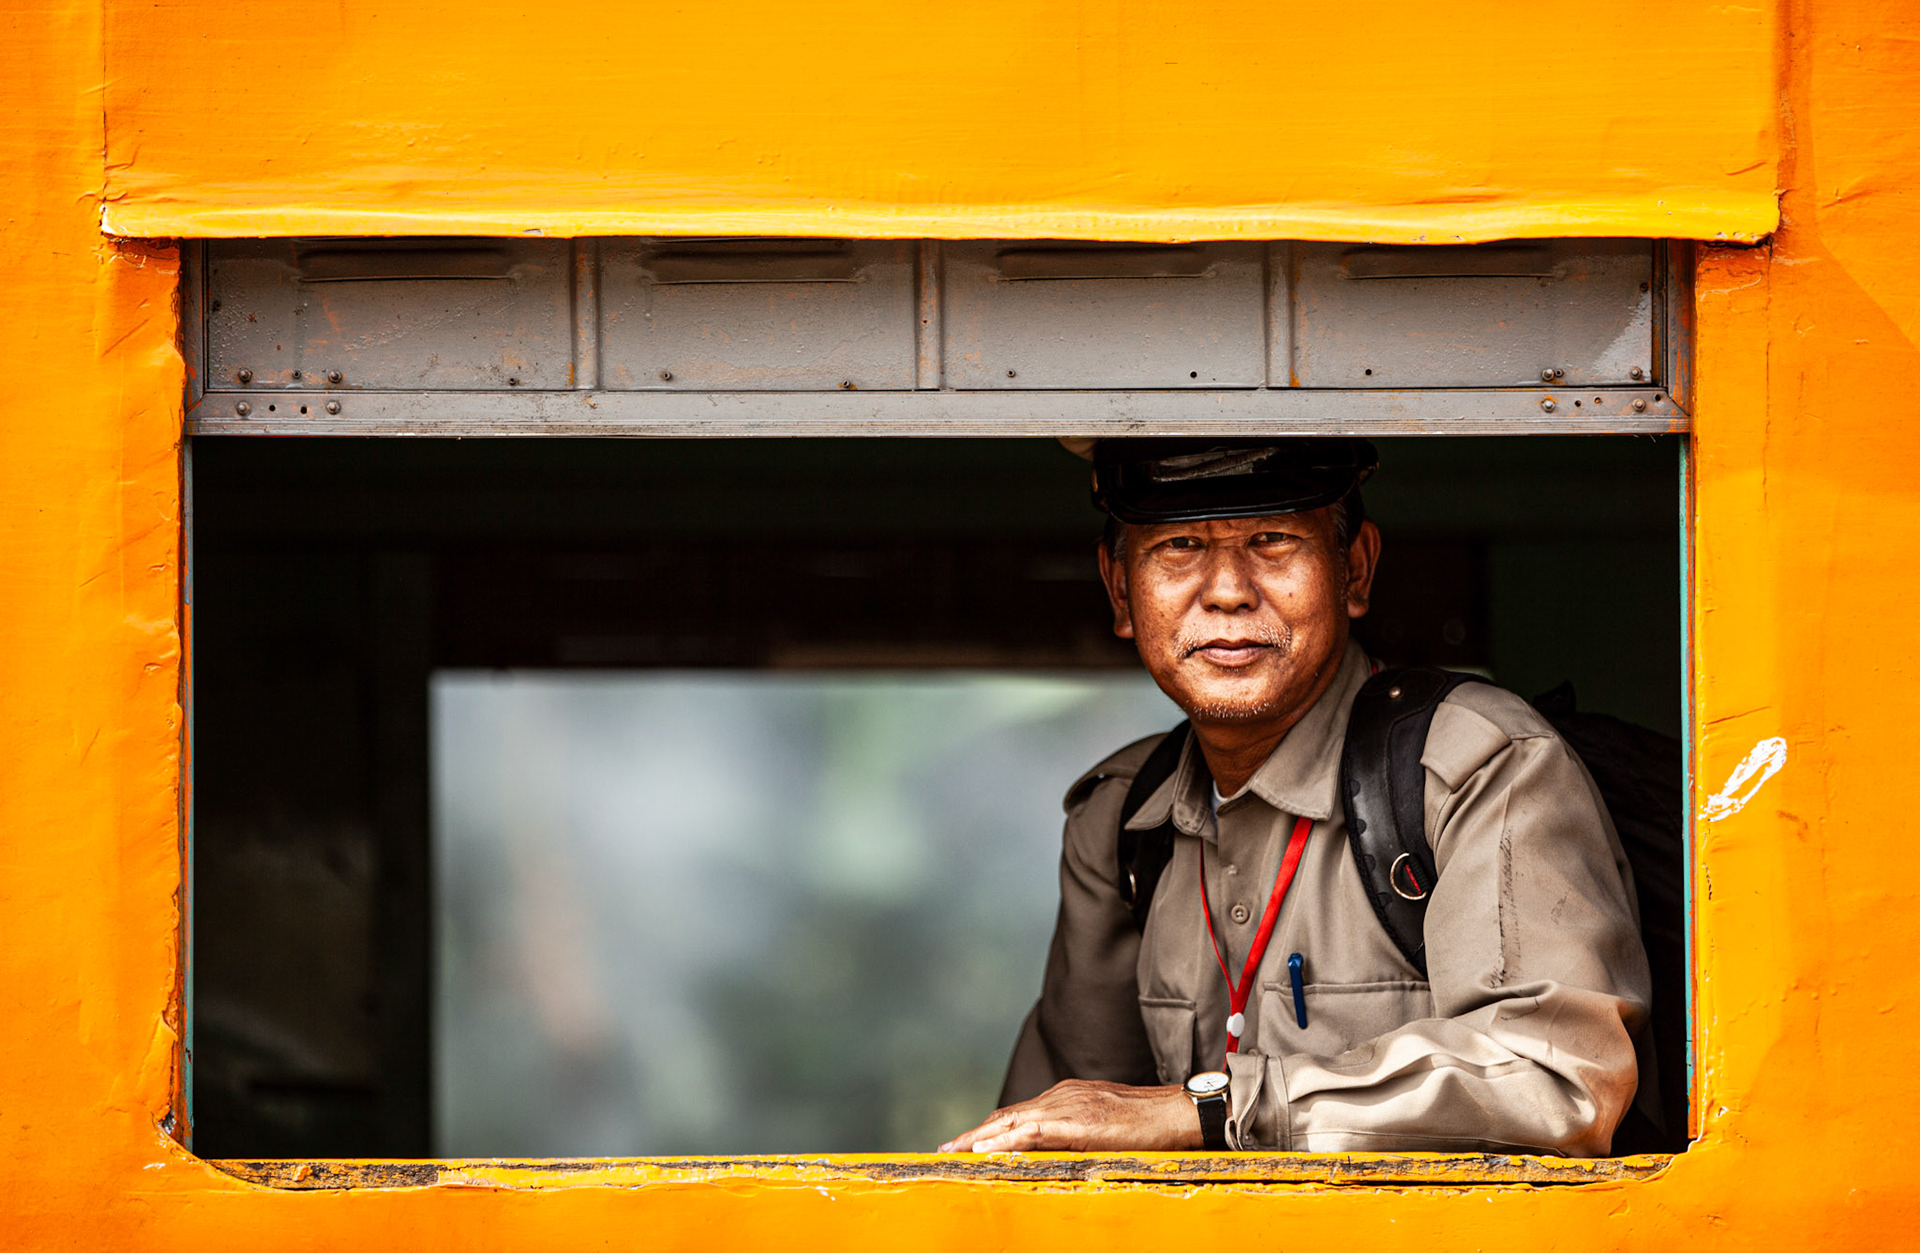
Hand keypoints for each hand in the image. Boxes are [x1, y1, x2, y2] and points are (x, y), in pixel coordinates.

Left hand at [937, 1080, 1202, 1152]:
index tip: (968, 1141)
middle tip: (947, 1148)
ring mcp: (1069, 1106)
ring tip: (954, 1152)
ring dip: (979, 1138)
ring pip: (1012, 1121)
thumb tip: (1057, 1152)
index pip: (1019, 1112)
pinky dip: (1004, 1141)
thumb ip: (1079, 1132)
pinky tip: (986, 1151)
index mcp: (1068, 1096)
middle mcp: (1062, 1096)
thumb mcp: (1106, 1125)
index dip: (991, 1128)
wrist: (1178, 1112)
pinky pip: (1032, 1132)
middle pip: (1007, 1114)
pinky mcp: (1077, 1122)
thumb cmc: (1150, 1124)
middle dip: (975, 1133)